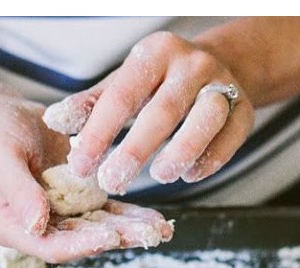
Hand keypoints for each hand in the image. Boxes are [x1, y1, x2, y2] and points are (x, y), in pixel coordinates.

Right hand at [0, 94, 173, 263]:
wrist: (1, 115)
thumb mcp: (1, 157)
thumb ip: (18, 191)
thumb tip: (36, 224)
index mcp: (12, 226)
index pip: (50, 245)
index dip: (81, 245)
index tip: (110, 237)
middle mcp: (38, 227)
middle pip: (80, 241)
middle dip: (116, 238)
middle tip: (149, 234)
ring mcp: (59, 215)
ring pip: (97, 229)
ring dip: (128, 230)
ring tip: (160, 230)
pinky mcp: (76, 200)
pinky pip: (105, 211)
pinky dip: (128, 214)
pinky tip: (152, 217)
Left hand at [46, 31, 254, 194]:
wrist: (215, 68)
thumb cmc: (155, 85)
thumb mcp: (120, 85)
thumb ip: (90, 104)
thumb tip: (54, 120)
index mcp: (153, 54)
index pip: (122, 95)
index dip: (99, 132)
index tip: (80, 165)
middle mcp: (191, 64)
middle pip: (164, 109)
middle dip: (135, 149)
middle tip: (112, 182)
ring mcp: (222, 84)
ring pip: (207, 118)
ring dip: (182, 151)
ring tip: (159, 176)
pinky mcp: (245, 109)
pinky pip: (232, 135)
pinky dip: (212, 158)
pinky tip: (189, 175)